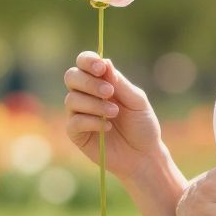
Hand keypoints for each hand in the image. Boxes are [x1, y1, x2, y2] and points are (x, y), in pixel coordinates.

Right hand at [62, 51, 163, 182]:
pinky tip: (108, 128)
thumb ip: (120, 83)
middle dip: (89, 82)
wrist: (144, 155)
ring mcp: (79, 114)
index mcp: (100, 82)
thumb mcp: (137, 101)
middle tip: (109, 92)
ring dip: (94, 104)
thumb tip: (105, 62)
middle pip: (71, 77)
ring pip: (71, 100)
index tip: (101, 68)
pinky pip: (74, 122)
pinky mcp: (77, 134)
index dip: (88, 61)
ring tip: (114, 113)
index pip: (84, 63)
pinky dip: (91, 122)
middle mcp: (86, 95)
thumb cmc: (142, 125)